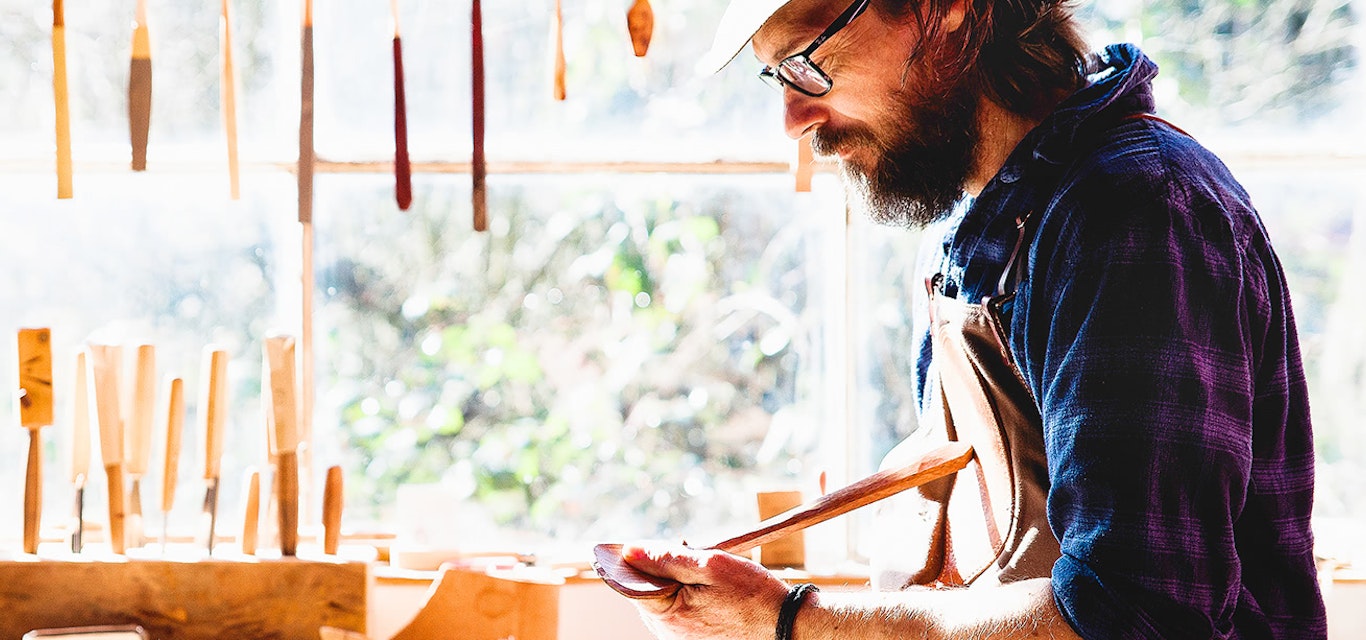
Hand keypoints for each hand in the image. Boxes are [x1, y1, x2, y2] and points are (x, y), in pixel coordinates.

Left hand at [620, 544, 791, 639]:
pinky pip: (678, 612)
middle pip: (647, 590)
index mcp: (668, 616)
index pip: (631, 582)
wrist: (786, 626)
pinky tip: (711, 592)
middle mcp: (668, 634)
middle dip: (663, 568)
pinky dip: (688, 596)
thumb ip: (667, 558)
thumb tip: (630, 551)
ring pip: (663, 600)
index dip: (638, 560)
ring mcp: (679, 639)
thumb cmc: (753, 595)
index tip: (650, 546)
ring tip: (708, 576)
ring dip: (677, 581)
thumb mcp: (711, 565)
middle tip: (693, 555)